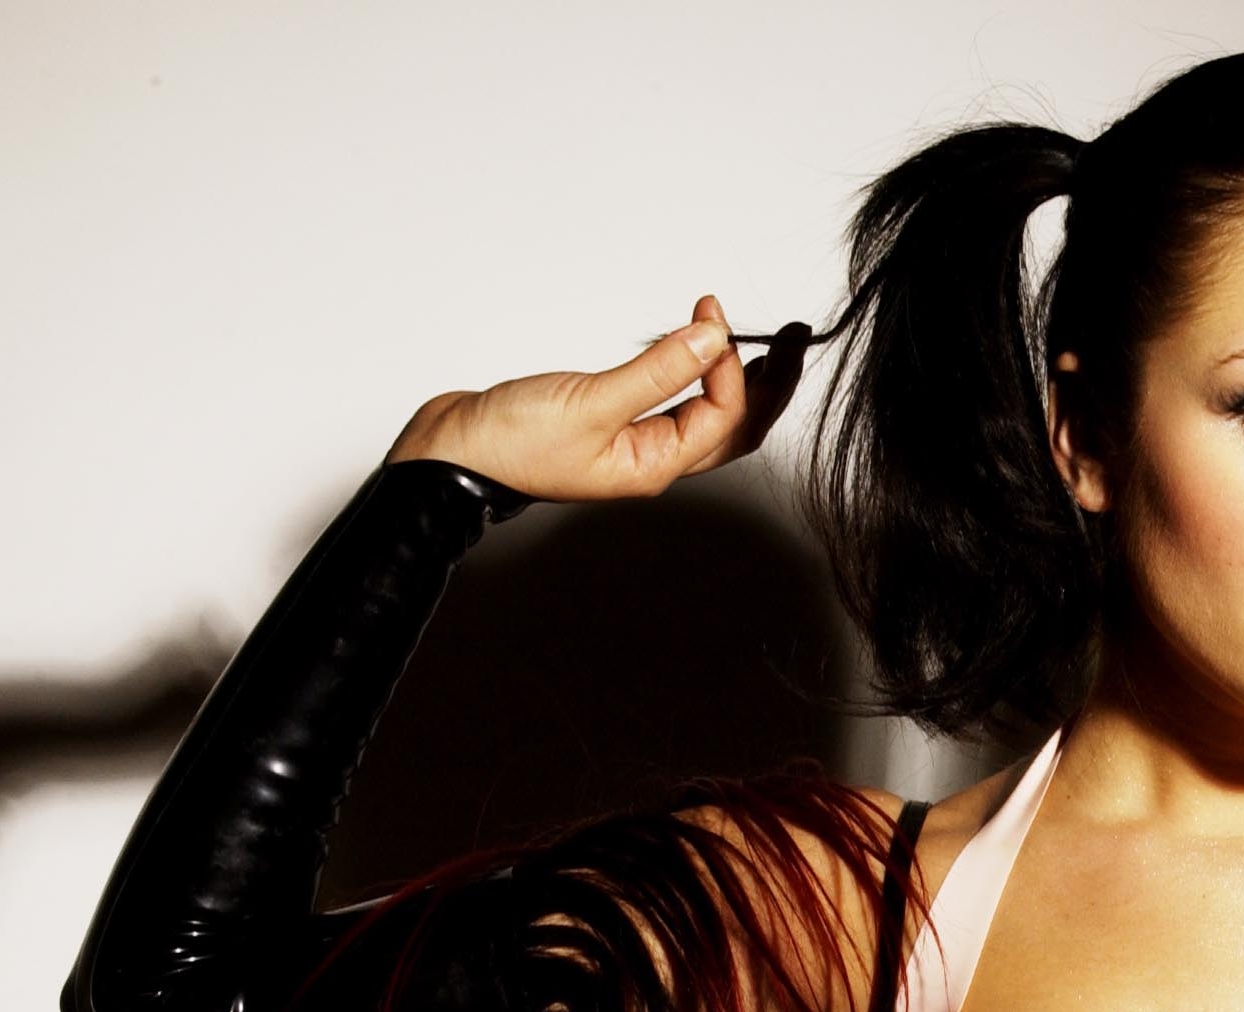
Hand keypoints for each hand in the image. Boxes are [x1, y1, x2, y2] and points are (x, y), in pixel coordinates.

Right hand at [383, 294, 812, 499]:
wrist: (448, 455)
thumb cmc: (508, 444)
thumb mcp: (592, 402)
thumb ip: (656, 371)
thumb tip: (712, 341)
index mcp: (654, 465)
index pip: (722, 416)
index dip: (731, 366)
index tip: (714, 315)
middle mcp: (650, 458)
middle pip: (731, 424)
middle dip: (766, 384)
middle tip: (795, 339)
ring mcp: (630, 441)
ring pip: (703, 412)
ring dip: (731, 376)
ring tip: (754, 338)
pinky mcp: (608, 420)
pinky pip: (668, 400)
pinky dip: (689, 373)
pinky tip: (691, 350)